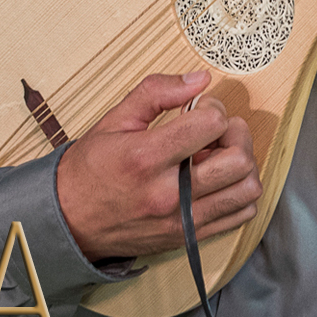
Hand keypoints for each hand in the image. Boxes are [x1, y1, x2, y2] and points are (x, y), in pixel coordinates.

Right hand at [56, 71, 260, 260]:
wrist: (69, 220)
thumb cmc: (90, 168)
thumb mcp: (114, 120)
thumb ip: (156, 93)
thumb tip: (200, 79)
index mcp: (145, 157)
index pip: (210, 124)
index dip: (212, 107)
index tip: (198, 108)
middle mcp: (167, 193)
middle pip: (239, 159)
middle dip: (236, 134)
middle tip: (217, 129)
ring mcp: (181, 220)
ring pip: (247, 190)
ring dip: (242, 164)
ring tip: (217, 156)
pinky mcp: (188, 237)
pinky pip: (240, 215)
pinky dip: (238, 193)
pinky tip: (216, 180)